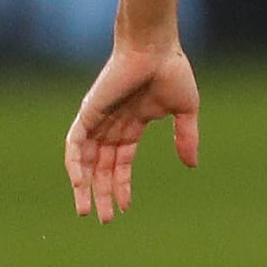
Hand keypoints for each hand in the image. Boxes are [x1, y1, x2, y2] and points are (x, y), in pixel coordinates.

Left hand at [64, 39, 198, 221]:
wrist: (154, 47)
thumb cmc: (171, 70)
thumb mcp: (185, 110)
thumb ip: (186, 137)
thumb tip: (191, 165)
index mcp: (133, 124)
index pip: (121, 161)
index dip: (122, 185)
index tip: (125, 208)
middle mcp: (111, 124)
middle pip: (102, 167)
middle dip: (103, 193)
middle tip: (104, 219)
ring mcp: (98, 119)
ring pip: (86, 161)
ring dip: (84, 187)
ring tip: (86, 211)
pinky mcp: (88, 113)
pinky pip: (75, 145)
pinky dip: (74, 165)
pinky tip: (79, 184)